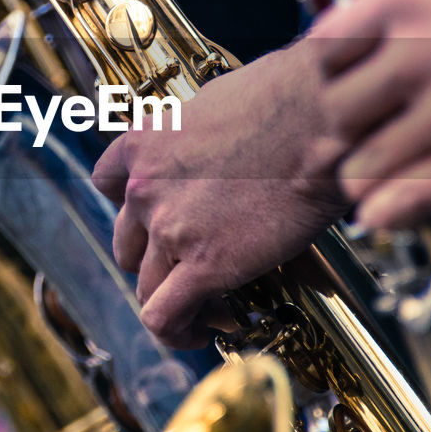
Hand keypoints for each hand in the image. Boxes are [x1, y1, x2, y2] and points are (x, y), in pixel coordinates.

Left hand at [92, 42, 345, 347]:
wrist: (323, 117)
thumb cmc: (290, 98)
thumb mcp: (219, 101)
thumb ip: (201, 134)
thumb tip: (219, 145)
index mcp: (145, 142)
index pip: (108, 184)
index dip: (135, 210)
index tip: (160, 222)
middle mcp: (145, 186)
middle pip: (128, 243)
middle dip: (156, 260)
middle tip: (192, 268)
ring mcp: (169, 227)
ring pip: (146, 285)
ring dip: (171, 299)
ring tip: (203, 307)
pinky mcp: (204, 264)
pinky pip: (164, 317)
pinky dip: (176, 333)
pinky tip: (199, 332)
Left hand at [310, 0, 430, 229]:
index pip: (323, 45)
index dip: (336, 70)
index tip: (355, 78)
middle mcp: (416, 50)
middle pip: (333, 110)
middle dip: (348, 127)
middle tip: (370, 132)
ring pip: (355, 165)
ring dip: (366, 174)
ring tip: (387, 170)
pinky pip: (396, 203)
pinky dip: (389, 213)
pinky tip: (397, 206)